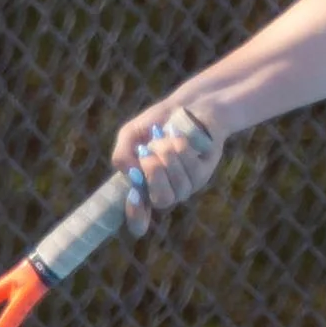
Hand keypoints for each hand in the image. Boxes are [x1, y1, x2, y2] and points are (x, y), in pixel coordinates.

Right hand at [110, 103, 224, 235]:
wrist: (187, 105)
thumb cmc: (156, 124)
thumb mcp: (131, 135)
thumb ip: (122, 154)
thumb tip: (130, 174)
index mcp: (142, 188)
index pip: (138, 221)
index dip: (135, 217)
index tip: (132, 196)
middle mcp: (165, 192)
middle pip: (162, 201)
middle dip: (153, 174)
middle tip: (147, 152)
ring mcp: (186, 186)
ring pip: (178, 185)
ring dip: (167, 155)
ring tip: (162, 137)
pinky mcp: (202, 174)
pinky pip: (191, 170)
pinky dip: (180, 148)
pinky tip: (177, 136)